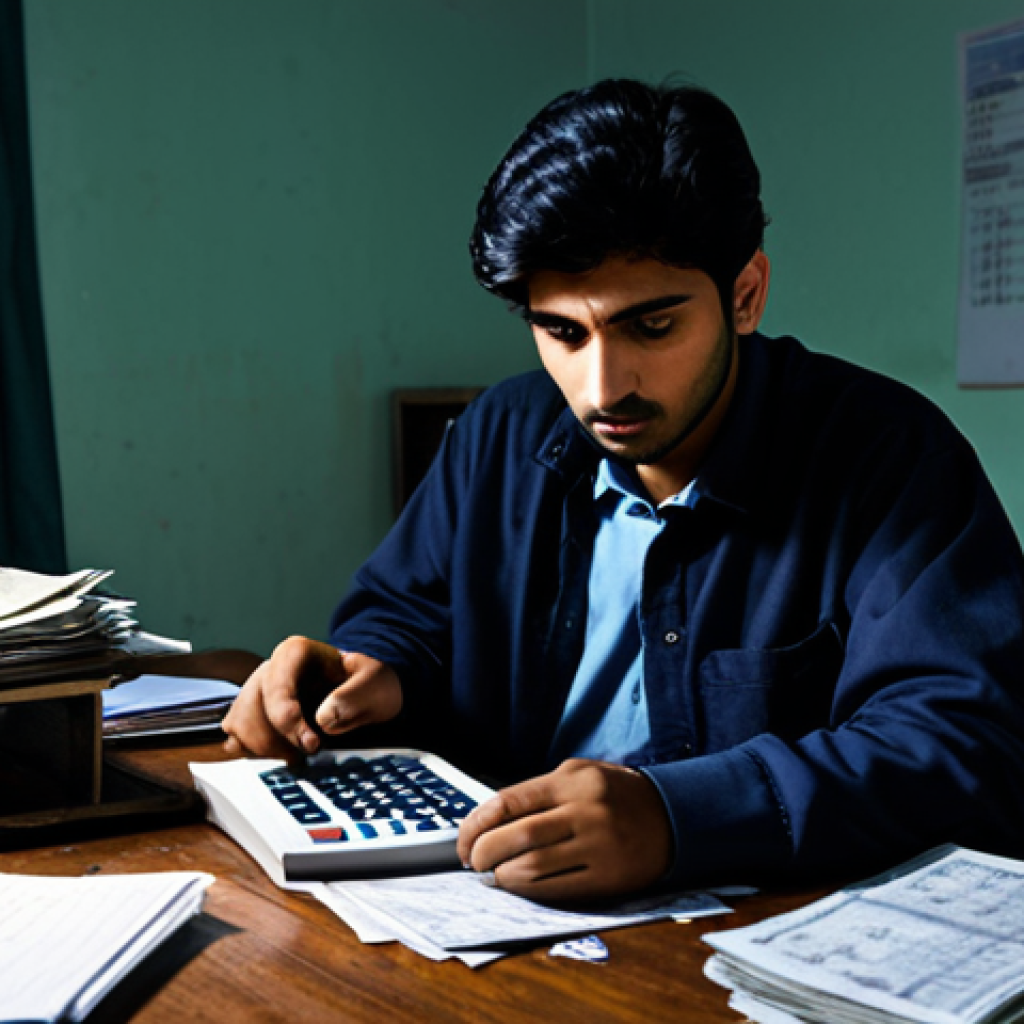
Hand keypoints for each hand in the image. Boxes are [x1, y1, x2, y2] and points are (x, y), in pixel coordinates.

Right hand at [221, 636, 401, 758]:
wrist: (363, 689)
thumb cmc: (368, 682)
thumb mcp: (375, 681)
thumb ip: (354, 696)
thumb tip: (324, 718)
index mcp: (295, 653)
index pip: (276, 688)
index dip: (289, 720)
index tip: (312, 744)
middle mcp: (270, 669)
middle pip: (251, 710)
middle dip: (277, 740)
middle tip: (308, 753)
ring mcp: (256, 691)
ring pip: (240, 727)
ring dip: (267, 750)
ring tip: (299, 754)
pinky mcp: (251, 715)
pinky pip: (236, 738)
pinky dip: (255, 753)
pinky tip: (282, 753)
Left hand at [456, 758, 671, 901]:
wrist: (672, 815)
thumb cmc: (614, 794)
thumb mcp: (579, 775)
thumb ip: (539, 793)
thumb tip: (490, 822)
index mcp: (572, 780)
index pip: (508, 801)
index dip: (475, 825)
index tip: (463, 840)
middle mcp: (584, 809)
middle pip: (516, 836)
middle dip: (483, 853)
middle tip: (473, 861)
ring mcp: (598, 845)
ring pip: (534, 867)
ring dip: (503, 876)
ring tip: (494, 875)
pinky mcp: (608, 876)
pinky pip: (557, 889)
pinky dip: (528, 891)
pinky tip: (518, 886)